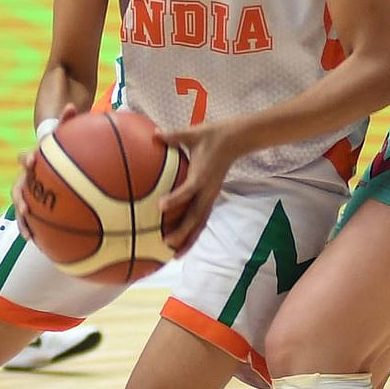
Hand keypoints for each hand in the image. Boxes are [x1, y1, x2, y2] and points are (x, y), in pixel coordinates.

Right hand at [14, 103, 78, 238]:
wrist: (60, 155)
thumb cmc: (65, 143)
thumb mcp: (68, 132)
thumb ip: (69, 120)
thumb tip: (71, 105)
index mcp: (37, 158)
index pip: (27, 157)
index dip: (27, 158)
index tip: (31, 162)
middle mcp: (30, 175)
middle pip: (19, 187)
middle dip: (20, 198)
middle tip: (25, 207)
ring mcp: (32, 189)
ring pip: (22, 206)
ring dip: (23, 219)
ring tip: (27, 233)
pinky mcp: (38, 202)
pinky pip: (33, 217)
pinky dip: (34, 228)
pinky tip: (40, 242)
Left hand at [155, 121, 239, 255]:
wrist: (236, 140)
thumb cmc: (212, 135)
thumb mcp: (192, 133)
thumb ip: (173, 136)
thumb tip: (153, 134)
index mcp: (202, 174)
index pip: (189, 189)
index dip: (176, 198)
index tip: (160, 206)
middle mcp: (208, 189)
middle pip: (196, 216)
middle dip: (182, 231)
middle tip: (165, 243)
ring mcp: (211, 195)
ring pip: (200, 222)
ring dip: (189, 239)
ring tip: (175, 256)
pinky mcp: (211, 197)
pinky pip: (202, 218)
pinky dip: (193, 232)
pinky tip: (182, 243)